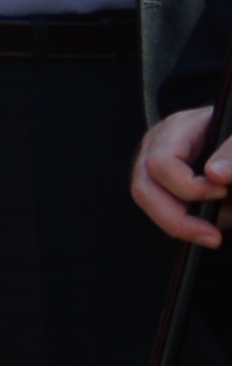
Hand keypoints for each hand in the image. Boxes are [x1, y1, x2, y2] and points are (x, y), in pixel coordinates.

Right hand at [140, 104, 226, 249]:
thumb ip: (231, 152)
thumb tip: (215, 174)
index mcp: (178, 128)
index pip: (160, 163)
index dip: (189, 186)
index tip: (222, 192)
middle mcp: (158, 147)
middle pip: (144, 189)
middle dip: (176, 219)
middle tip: (212, 237)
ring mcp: (156, 167)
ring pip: (152, 205)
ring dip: (184, 224)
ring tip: (215, 231)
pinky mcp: (166, 187)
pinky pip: (165, 212)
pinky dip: (188, 223)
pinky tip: (211, 225)